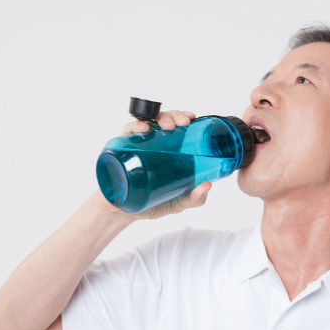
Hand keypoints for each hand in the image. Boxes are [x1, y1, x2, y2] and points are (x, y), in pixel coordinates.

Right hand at [92, 110, 212, 220]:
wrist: (125, 214)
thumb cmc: (152, 203)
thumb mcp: (178, 203)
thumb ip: (195, 199)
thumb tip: (207, 185)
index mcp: (170, 151)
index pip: (178, 127)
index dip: (185, 117)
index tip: (193, 118)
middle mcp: (155, 144)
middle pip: (166, 120)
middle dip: (176, 115)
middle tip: (183, 123)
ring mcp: (139, 145)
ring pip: (149, 121)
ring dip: (160, 117)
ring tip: (167, 126)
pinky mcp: (123, 149)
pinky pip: (128, 132)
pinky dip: (136, 126)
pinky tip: (144, 129)